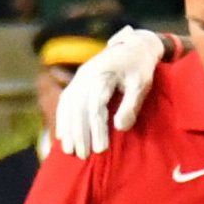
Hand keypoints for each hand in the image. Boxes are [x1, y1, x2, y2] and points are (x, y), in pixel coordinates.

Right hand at [55, 25, 164, 156]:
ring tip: (69, 151)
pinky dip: (62, 119)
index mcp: (102, 76)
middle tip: (83, 156)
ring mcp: (79, 78)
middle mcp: (86, 76)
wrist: (133, 46)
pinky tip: (62, 136)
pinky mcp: (77, 81)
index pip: (96, 107)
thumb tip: (119, 127)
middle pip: (78, 108)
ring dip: (68, 129)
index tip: (100, 149)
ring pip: (68, 106)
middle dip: (79, 134)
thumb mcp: (141, 85)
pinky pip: (65, 101)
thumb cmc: (140, 68)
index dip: (96, 129)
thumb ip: (130, 106)